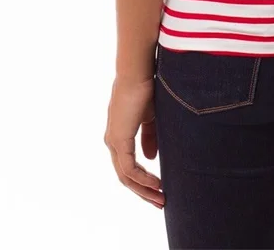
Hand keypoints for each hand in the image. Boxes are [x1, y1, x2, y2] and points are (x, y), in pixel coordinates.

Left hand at [104, 74, 164, 208]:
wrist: (137, 72)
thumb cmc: (146, 88)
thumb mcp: (151, 117)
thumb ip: (150, 138)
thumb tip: (151, 158)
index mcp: (119, 134)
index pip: (128, 165)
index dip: (143, 179)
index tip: (161, 187)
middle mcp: (112, 141)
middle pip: (125, 176)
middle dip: (143, 191)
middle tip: (160, 201)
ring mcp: (114, 141)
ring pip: (125, 176)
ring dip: (143, 189)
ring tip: (161, 198)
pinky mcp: (118, 140)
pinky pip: (129, 169)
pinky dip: (143, 179)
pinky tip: (157, 183)